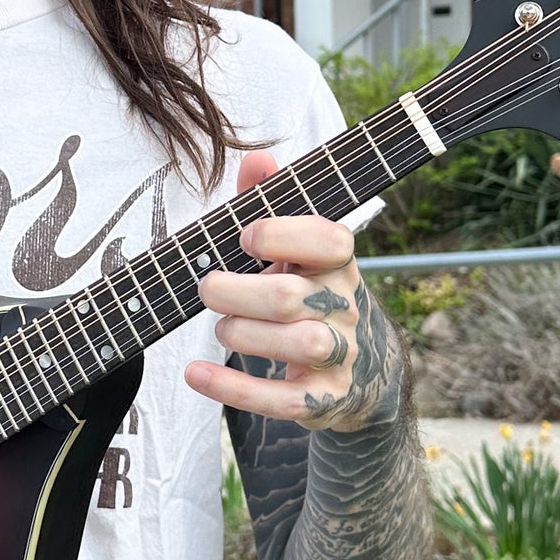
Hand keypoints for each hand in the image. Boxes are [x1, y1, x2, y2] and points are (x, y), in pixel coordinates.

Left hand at [185, 149, 374, 433]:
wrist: (363, 371)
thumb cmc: (311, 292)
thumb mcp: (297, 249)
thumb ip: (272, 202)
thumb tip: (258, 159)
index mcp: (338, 262)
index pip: (328, 240)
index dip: (281, 234)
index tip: (244, 237)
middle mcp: (344, 305)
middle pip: (290, 296)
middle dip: (235, 291)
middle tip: (208, 288)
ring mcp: (339, 354)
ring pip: (297, 344)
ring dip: (241, 333)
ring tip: (221, 327)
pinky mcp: (324, 398)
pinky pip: (282, 399)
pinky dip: (233, 388)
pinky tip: (197, 373)